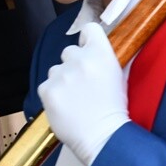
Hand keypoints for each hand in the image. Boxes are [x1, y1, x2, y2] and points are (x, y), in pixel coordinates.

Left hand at [38, 22, 128, 165]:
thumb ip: (105, 60)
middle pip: (69, 51)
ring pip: (56, 69)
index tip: (87, 47)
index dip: (88, 39)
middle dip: (73, 64)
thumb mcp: (119, 77)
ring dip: (62, 80)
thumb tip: (95, 51)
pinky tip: (66, 106)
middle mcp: (81, 60)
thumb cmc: (114, 110)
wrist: (103, 136)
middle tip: (82, 84)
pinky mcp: (47, 90)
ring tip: (74, 99)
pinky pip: (46, 86)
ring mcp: (62, 75)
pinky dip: (53, 95)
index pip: (90, 29)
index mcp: (102, 54)